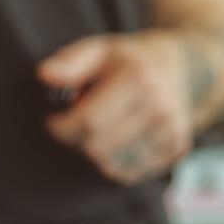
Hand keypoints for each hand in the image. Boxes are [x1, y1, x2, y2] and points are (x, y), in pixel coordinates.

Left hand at [37, 32, 194, 185]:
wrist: (178, 67)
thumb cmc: (128, 60)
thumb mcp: (98, 49)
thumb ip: (70, 62)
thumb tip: (45, 74)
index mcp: (138, 78)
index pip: (89, 121)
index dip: (61, 127)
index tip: (53, 121)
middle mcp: (159, 107)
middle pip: (99, 147)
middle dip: (76, 142)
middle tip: (72, 128)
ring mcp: (171, 130)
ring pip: (113, 166)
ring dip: (94, 154)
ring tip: (95, 132)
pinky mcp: (177, 149)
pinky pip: (130, 174)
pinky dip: (113, 163)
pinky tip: (113, 142)